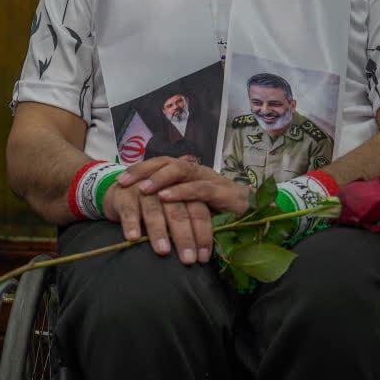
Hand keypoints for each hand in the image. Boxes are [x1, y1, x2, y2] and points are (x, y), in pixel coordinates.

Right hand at [102, 171, 213, 264]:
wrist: (120, 188)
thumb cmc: (154, 204)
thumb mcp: (175, 206)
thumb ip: (190, 219)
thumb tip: (205, 252)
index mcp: (184, 186)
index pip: (198, 209)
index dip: (202, 233)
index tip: (203, 257)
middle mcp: (165, 184)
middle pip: (178, 210)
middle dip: (184, 236)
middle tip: (188, 259)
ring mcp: (143, 186)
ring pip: (154, 209)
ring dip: (159, 231)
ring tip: (163, 251)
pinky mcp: (123, 191)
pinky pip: (128, 208)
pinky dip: (131, 223)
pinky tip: (133, 237)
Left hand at [120, 156, 252, 215]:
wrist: (260, 217)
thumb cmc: (221, 215)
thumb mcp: (192, 211)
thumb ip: (173, 210)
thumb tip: (143, 218)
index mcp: (189, 174)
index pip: (160, 164)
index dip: (140, 170)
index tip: (120, 181)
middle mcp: (199, 171)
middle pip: (167, 162)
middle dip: (144, 171)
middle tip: (124, 184)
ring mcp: (212, 179)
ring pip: (182, 170)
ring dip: (160, 179)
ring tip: (143, 190)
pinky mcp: (225, 193)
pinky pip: (201, 188)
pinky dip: (182, 192)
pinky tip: (166, 198)